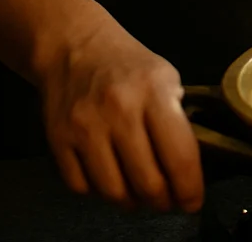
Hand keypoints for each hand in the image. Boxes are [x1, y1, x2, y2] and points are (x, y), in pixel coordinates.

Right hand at [37, 20, 203, 212]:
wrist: (75, 47)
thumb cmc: (130, 66)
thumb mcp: (167, 79)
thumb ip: (178, 120)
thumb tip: (189, 170)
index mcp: (154, 93)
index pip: (179, 156)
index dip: (190, 189)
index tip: (193, 203)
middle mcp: (119, 111)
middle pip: (147, 182)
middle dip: (163, 202)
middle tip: (168, 202)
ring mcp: (85, 127)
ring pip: (113, 191)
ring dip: (131, 203)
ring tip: (140, 197)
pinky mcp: (58, 139)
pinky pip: (81, 186)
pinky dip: (98, 193)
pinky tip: (111, 180)